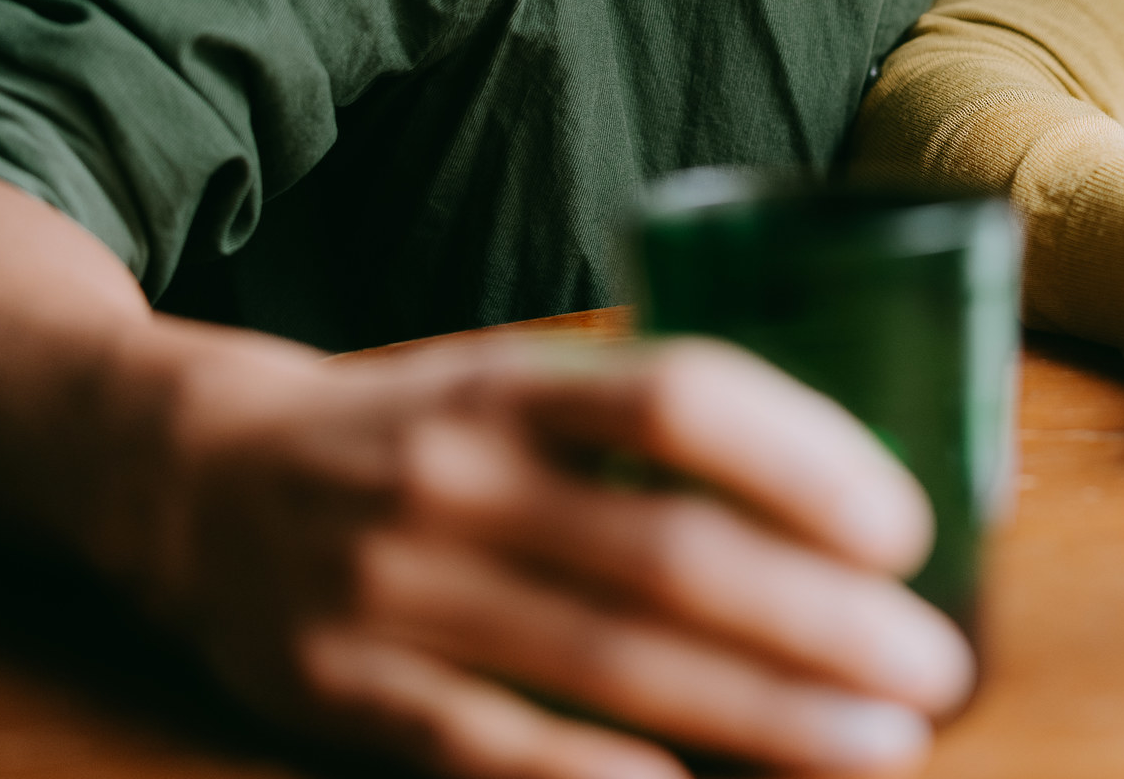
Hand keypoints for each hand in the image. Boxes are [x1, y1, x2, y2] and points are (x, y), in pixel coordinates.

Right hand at [145, 333, 973, 778]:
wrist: (190, 476)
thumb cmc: (409, 431)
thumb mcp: (510, 380)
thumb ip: (638, 421)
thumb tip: (845, 480)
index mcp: (507, 382)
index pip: (681, 399)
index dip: (805, 460)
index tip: (907, 525)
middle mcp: (452, 476)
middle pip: (668, 552)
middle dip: (820, 622)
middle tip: (933, 669)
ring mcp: (393, 588)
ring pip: (608, 664)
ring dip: (762, 714)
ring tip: (877, 745)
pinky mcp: (346, 690)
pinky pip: (491, 750)